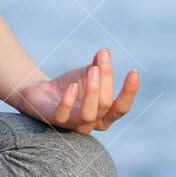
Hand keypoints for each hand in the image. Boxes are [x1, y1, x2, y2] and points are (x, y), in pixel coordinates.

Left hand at [15, 49, 139, 134]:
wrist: (42, 92)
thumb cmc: (70, 85)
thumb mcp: (87, 74)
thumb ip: (98, 66)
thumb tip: (106, 51)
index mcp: (105, 115)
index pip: (122, 108)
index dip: (129, 92)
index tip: (133, 72)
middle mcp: (92, 124)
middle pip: (105, 104)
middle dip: (106, 79)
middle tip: (102, 58)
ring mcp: (74, 125)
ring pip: (89, 114)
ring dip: (93, 91)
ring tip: (92, 69)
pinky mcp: (56, 121)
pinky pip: (64, 115)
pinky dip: (69, 100)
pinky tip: (72, 85)